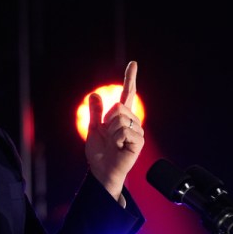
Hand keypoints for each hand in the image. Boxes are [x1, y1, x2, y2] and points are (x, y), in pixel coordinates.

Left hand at [85, 61, 143, 199]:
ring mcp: (137, 131)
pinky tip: (119, 148)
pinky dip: (116, 140)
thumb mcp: (93, 129)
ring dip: (110, 132)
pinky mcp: (138, 141)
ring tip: (114, 143)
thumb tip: (94, 94)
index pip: (127, 94)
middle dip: (107, 121)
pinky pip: (123, 131)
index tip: (133, 63)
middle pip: (118, 107)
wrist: (101, 170)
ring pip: (119, 119)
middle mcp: (132, 121)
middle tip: (108, 136)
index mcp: (121, 117)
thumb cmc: (99, 152)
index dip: (130, 78)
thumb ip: (95, 112)